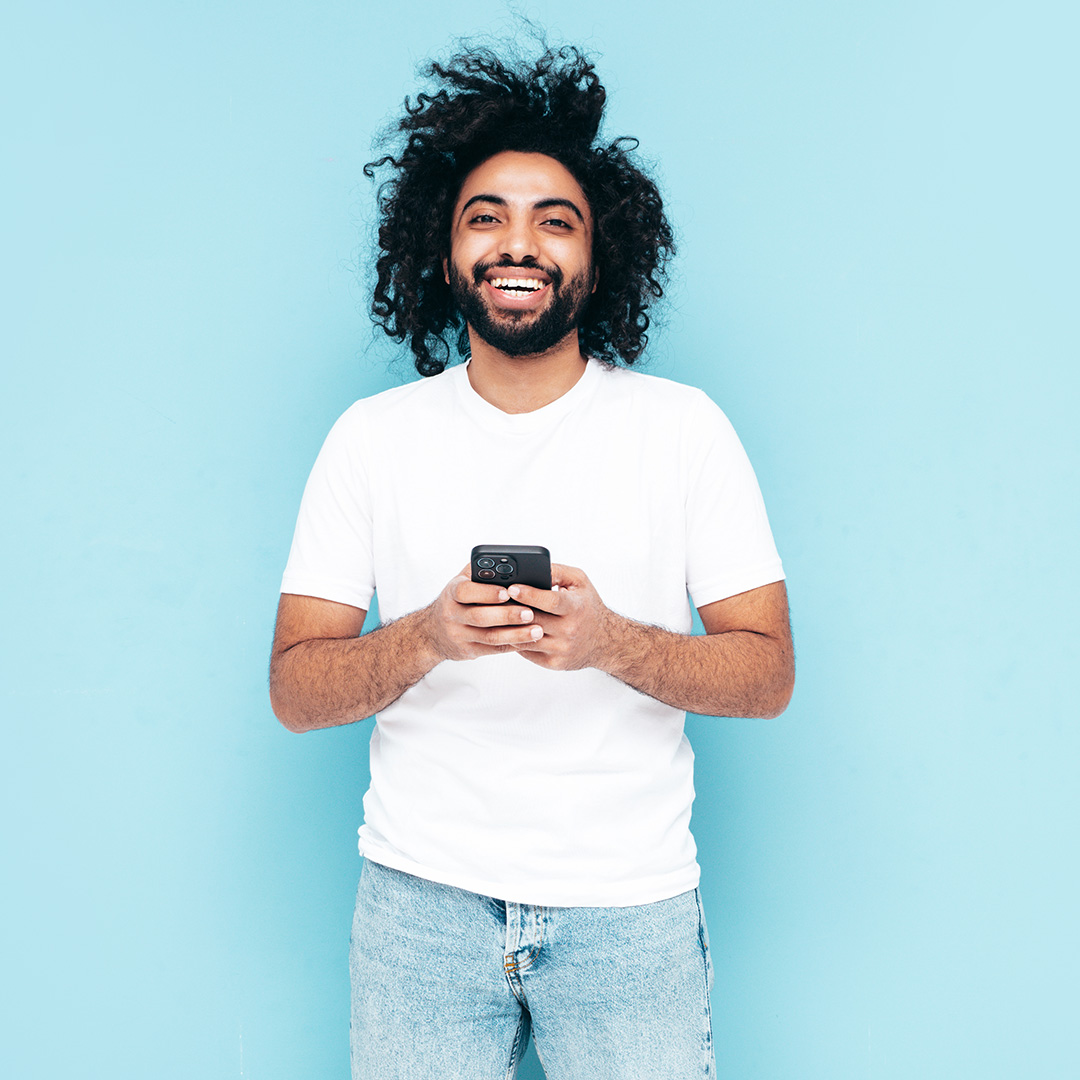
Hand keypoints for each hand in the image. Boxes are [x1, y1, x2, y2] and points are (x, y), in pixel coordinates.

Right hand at [421, 567, 544, 661]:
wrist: (433, 632)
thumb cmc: (457, 601)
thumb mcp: (462, 582)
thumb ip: (482, 573)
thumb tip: (511, 566)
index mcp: (452, 592)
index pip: (465, 591)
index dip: (487, 592)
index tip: (507, 592)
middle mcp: (452, 614)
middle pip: (480, 617)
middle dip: (508, 615)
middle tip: (530, 612)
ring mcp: (458, 635)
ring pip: (490, 637)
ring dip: (516, 634)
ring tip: (537, 630)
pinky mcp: (467, 651)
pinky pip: (493, 650)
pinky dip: (512, 645)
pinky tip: (528, 641)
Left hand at [507, 564, 618, 670]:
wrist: (605, 641)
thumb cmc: (588, 607)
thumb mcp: (579, 582)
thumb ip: (556, 572)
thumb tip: (532, 568)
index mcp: (576, 608)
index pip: (551, 602)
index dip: (529, 595)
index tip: (512, 588)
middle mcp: (570, 630)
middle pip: (533, 621)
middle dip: (512, 610)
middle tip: (494, 601)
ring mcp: (561, 649)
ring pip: (526, 639)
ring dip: (509, 627)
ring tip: (496, 615)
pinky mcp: (554, 663)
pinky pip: (527, 652)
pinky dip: (515, 641)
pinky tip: (507, 631)